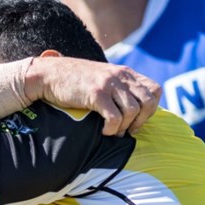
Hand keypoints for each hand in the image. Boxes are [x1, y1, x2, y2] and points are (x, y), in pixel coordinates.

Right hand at [28, 57, 160, 135]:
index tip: (137, 119)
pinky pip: (114, 117)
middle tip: (128, 130)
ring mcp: (108, 84)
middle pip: (148, 102)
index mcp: (125, 73)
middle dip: (141, 121)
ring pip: (133, 111)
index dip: (151, 108)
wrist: (49, 75)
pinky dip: (112, 129)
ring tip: (113, 132)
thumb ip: (119, 88)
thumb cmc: (75, 82)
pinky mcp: (95, 94)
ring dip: (124, 127)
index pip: (155, 90)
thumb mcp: (103, 79)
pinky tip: (103, 131)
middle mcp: (120, 76)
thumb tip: (135, 110)